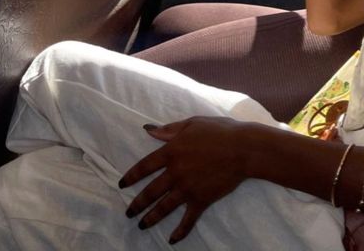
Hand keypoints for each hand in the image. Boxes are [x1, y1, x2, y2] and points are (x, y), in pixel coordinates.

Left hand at [119, 115, 249, 242]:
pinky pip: (188, 220)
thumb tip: (148, 130)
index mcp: (171, 151)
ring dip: (150, 219)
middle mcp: (175, 172)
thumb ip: (169, 130)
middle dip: (137, 204)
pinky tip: (172, 240)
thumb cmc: (218, 131)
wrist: (242, 148)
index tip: (122, 184)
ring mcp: (187, 188)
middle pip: (150, 191)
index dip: (131, 176)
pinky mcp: (201, 200)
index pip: (145, 166)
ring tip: (141, 226)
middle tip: (128, 213)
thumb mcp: (191, 123)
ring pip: (164, 208)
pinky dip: (180, 232)